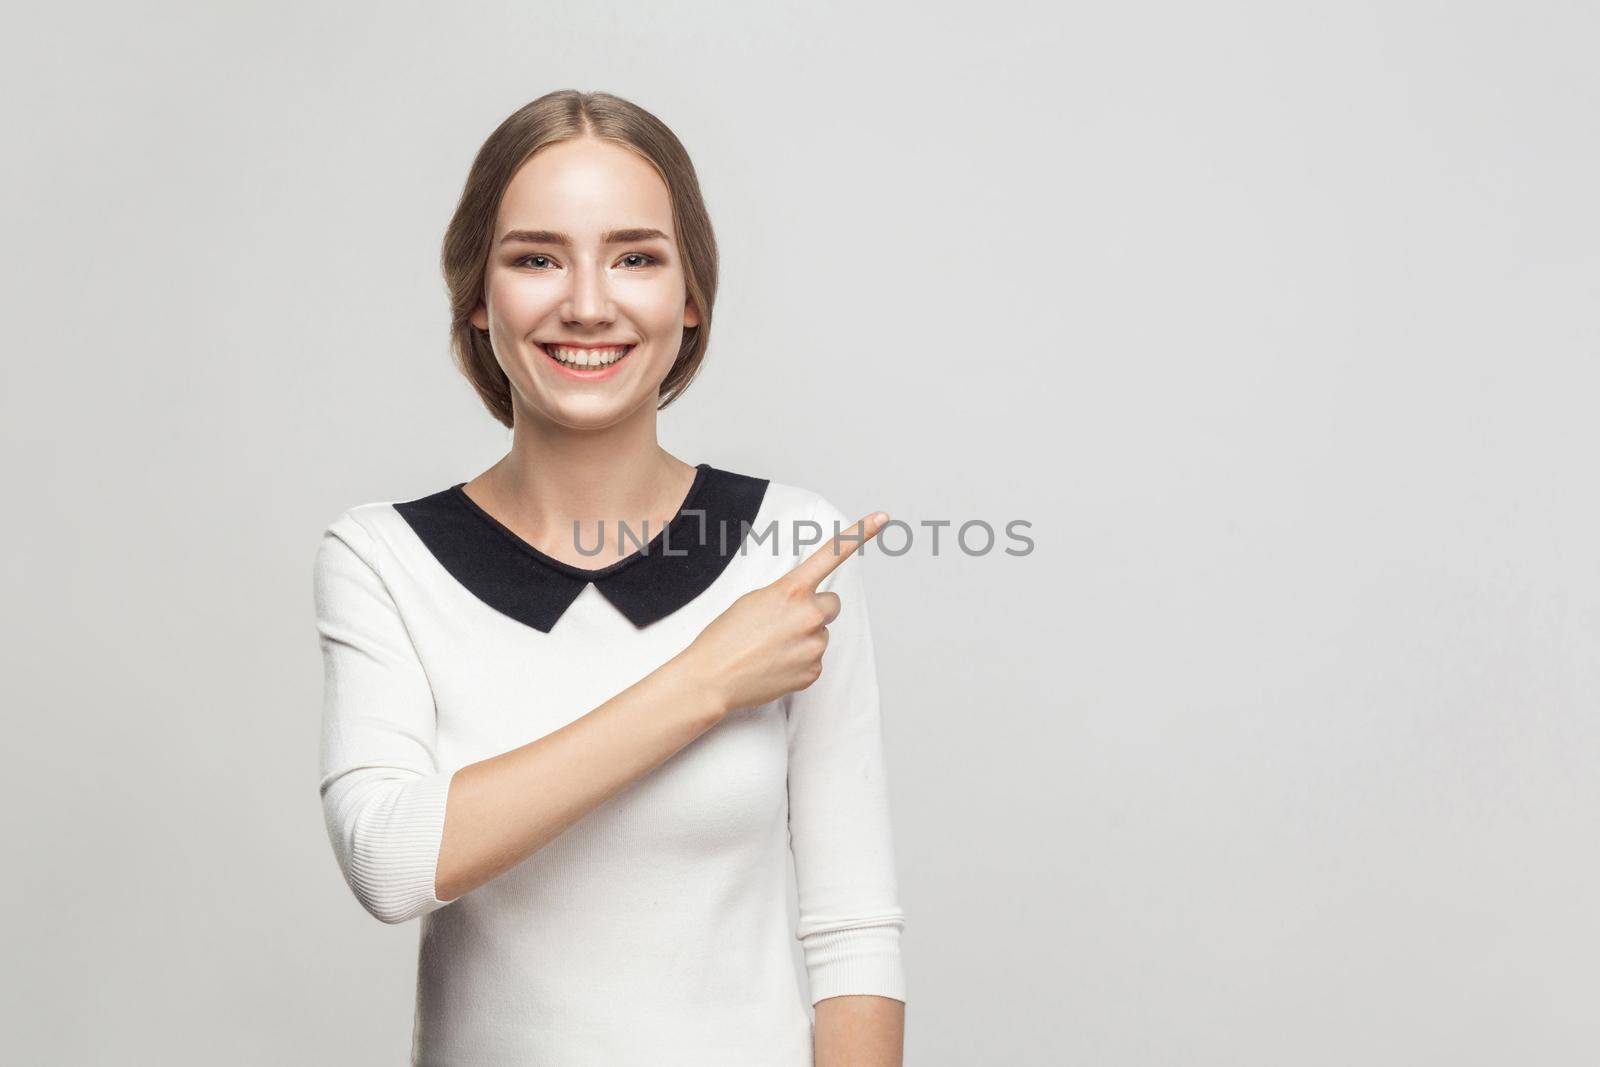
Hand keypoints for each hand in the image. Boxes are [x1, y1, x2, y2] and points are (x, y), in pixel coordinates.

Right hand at [683, 510, 889, 716]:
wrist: (712, 678)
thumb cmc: (726, 636)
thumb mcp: (755, 599)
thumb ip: (787, 595)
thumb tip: (806, 607)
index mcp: (792, 590)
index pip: (831, 555)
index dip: (860, 533)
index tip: (883, 517)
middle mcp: (810, 615)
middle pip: (831, 605)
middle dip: (815, 610)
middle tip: (784, 623)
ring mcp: (814, 645)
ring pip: (821, 634)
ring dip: (804, 638)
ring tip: (772, 648)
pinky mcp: (813, 671)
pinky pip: (814, 659)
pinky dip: (799, 661)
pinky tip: (775, 664)